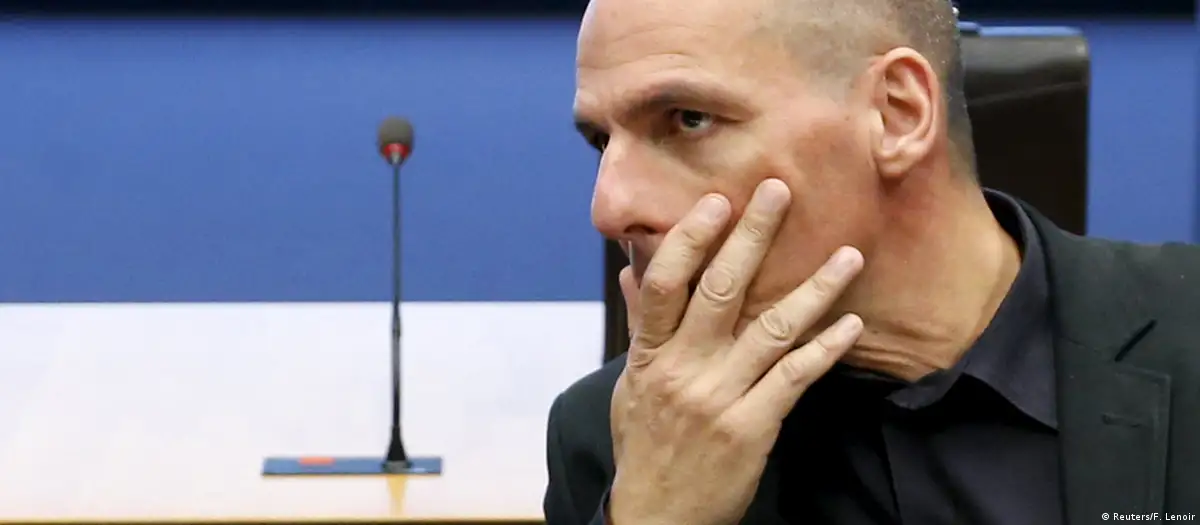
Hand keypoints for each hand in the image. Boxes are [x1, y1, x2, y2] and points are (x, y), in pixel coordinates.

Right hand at [607, 179, 864, 524]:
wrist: (658, 516)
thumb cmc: (644, 446)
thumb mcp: (629, 386)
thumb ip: (639, 327)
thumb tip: (630, 273)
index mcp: (649, 355)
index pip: (665, 284)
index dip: (691, 239)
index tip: (718, 202)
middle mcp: (683, 369)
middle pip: (721, 291)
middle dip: (753, 237)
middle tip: (780, 192)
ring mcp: (720, 397)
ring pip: (772, 329)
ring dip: (815, 289)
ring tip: (848, 255)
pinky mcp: (753, 427)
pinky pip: (795, 378)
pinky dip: (825, 348)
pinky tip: (850, 324)